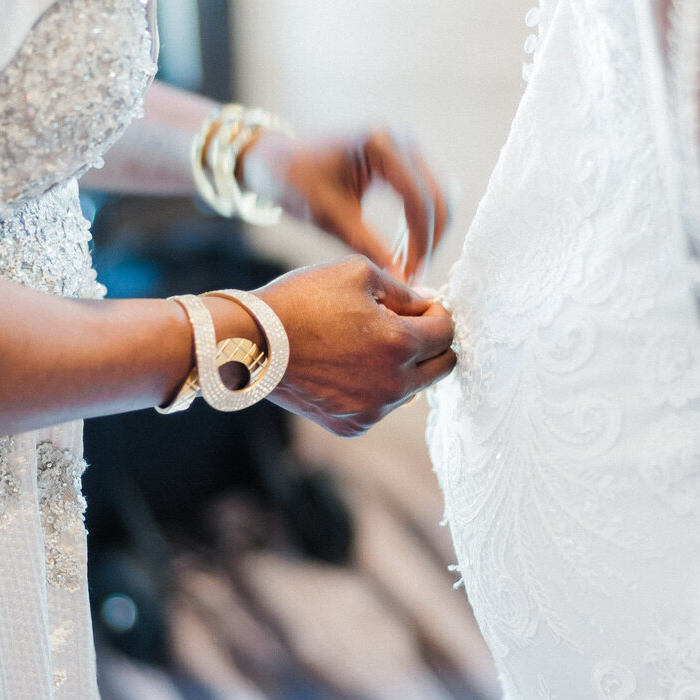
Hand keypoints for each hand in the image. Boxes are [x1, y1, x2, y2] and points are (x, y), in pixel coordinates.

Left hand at [241, 130, 448, 281]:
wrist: (274, 160)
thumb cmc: (292, 181)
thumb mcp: (329, 216)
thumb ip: (367, 245)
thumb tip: (401, 278)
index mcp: (380, 143)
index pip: (419, 199)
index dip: (420, 242)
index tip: (411, 274)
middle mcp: (399, 138)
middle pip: (436, 198)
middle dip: (429, 240)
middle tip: (413, 274)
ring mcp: (403, 146)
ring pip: (436, 198)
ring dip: (427, 233)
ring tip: (408, 265)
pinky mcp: (401, 158)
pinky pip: (422, 194)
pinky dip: (418, 223)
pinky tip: (403, 248)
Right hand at [255, 257, 455, 435]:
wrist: (251, 343)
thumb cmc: (303, 301)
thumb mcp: (358, 273)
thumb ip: (404, 290)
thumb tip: (427, 302)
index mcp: (400, 345)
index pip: (448, 332)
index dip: (437, 312)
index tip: (419, 304)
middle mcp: (393, 385)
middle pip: (443, 367)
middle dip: (431, 342)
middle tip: (404, 324)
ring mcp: (373, 410)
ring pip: (412, 388)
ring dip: (403, 366)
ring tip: (365, 344)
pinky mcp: (352, 425)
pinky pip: (381, 406)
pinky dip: (375, 387)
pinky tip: (347, 367)